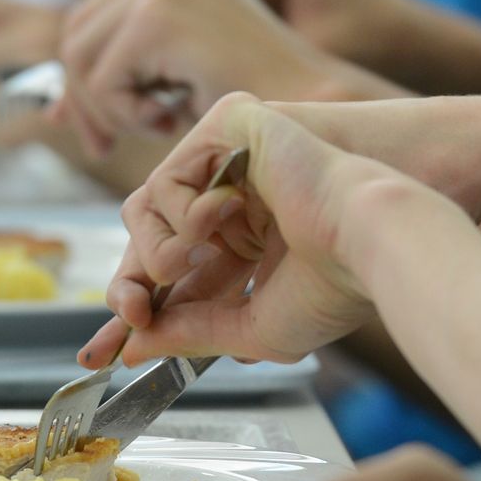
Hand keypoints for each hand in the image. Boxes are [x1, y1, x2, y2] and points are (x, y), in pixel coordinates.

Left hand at [54, 0, 388, 154]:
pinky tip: (173, 117)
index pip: (90, 17)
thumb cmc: (254, 105)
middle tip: (105, 146)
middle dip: (84, 100)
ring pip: (79, 58)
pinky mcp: (158, 13)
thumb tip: (53, 107)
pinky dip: (127, 115)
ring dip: (110, 110)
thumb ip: (122, 77)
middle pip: (74, 33)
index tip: (97, 130)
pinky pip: (102, 80)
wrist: (311, 111)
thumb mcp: (178, 81)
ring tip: (162, 123)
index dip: (82, 79)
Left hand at [78, 93, 451, 367]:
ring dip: (155, 250)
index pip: (180, 277)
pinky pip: (168, 175)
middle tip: (128, 315)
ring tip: (185, 265)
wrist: (368, 238)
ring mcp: (232, 166)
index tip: (113, 351)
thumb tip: (133, 349)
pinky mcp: (230, 129)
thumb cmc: (333, 285)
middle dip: (129, 283)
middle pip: (153, 240)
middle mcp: (238, 203)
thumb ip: (190, 333)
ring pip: (149, 210)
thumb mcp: (250, 328)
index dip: (144, 309)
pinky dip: (179, 210)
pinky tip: (218, 220)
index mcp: (251, 246)